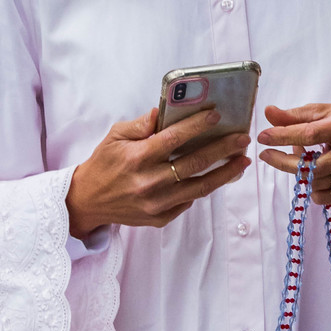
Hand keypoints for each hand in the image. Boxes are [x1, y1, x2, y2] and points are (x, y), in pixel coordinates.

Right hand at [67, 108, 250, 237]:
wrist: (87, 201)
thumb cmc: (103, 164)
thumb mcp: (115, 137)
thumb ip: (141, 125)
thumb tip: (165, 111)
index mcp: (137, 158)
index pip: (175, 139)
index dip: (198, 126)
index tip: (217, 116)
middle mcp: (149, 182)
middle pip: (195, 163)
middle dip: (223, 149)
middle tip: (242, 139)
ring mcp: (155, 204)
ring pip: (199, 187)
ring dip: (224, 173)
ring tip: (242, 161)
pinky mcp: (159, 219)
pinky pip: (187, 202)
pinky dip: (203, 188)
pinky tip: (217, 177)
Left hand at [258, 103, 330, 203]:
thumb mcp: (322, 112)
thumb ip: (294, 115)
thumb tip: (268, 112)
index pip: (310, 134)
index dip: (283, 137)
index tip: (263, 137)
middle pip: (312, 167)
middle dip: (284, 162)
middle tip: (267, 156)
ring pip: (316, 183)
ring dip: (299, 173)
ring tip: (300, 157)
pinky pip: (324, 198)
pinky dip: (312, 188)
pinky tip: (314, 174)